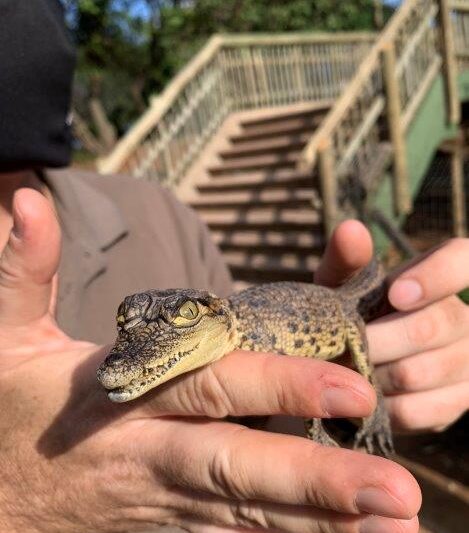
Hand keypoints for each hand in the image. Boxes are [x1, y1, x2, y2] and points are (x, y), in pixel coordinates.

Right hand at [0, 191, 420, 532]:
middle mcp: (153, 456)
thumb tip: (30, 201)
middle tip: (399, 494)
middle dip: (321, 481)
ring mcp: (165, 500)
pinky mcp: (170, 523)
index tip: (350, 387)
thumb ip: (26, 269)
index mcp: (122, 399)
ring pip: (251, 512)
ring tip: (397, 529)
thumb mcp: (7, 336)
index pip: (210, 389)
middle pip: (243, 467)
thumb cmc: (7, 407)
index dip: (278, 389)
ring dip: (323, 523)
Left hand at [315, 220, 468, 432]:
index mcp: (444, 276)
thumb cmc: (354, 312)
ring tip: (350, 369)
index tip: (395, 294)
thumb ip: (348, 260)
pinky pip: (421, 409)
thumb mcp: (345, 285)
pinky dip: (385, 405)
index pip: (465, 259)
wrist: (359, 364)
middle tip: (342, 347)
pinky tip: (369, 397)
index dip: (437, 276)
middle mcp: (465, 316)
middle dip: (377, 340)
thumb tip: (350, 229)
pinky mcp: (460, 402)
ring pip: (422, 372)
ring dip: (374, 374)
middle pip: (431, 326)